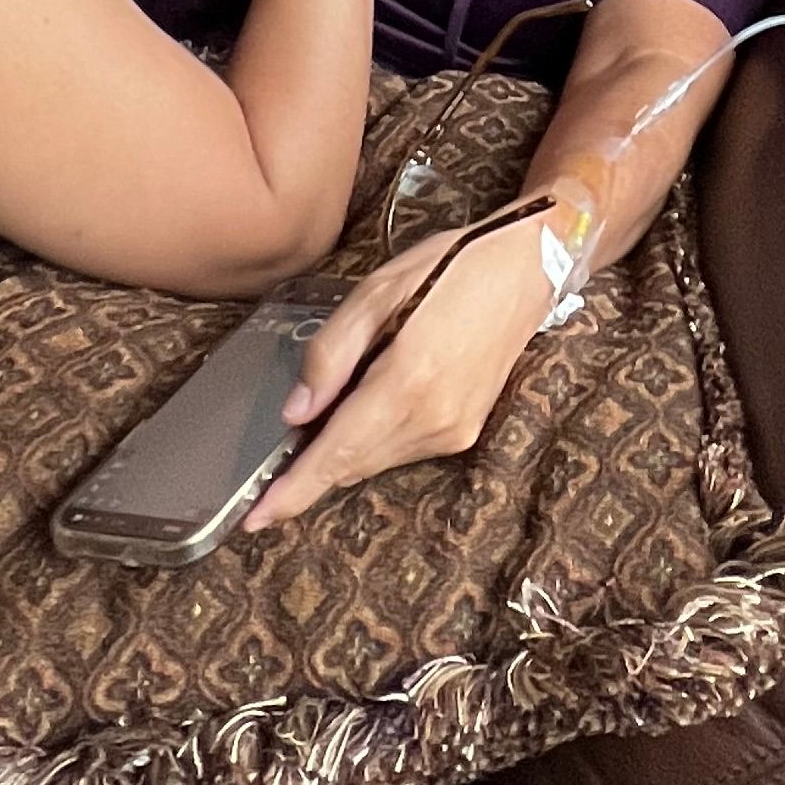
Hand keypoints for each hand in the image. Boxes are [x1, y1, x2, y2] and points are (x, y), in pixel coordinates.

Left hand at [243, 217, 550, 528]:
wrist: (528, 269)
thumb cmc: (452, 267)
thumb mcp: (379, 289)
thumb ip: (332, 352)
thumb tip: (295, 412)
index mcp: (407, 380)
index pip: (338, 453)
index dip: (295, 490)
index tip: (256, 518)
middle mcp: (433, 418)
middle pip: (352, 464)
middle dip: (312, 465)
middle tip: (281, 450)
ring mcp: (453, 430)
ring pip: (375, 461)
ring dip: (345, 448)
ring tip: (340, 399)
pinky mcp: (465, 432)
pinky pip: (401, 451)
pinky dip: (374, 438)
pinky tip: (375, 399)